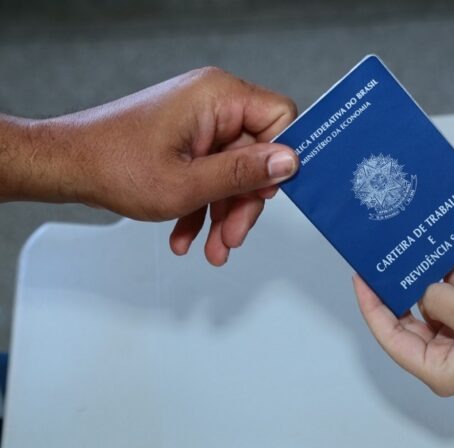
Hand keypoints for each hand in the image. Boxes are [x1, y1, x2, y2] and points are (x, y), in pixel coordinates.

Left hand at [33, 67, 298, 264]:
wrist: (67, 166)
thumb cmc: (113, 165)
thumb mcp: (188, 183)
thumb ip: (243, 173)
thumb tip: (289, 162)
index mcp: (218, 97)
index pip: (279, 117)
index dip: (280, 159)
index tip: (267, 194)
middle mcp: (212, 102)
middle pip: (256, 153)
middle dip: (244, 201)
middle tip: (233, 236)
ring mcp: (199, 121)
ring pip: (233, 169)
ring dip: (223, 212)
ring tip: (213, 247)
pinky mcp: (188, 137)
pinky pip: (210, 171)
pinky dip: (203, 204)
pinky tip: (188, 234)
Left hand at [353, 264, 453, 395]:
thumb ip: (437, 299)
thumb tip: (422, 286)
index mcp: (440, 369)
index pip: (392, 337)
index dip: (372, 308)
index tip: (361, 278)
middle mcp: (448, 355)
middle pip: (408, 320)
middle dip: (397, 290)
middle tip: (382, 259)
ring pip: (431, 303)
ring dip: (424, 278)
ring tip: (408, 249)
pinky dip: (449, 274)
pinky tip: (442, 252)